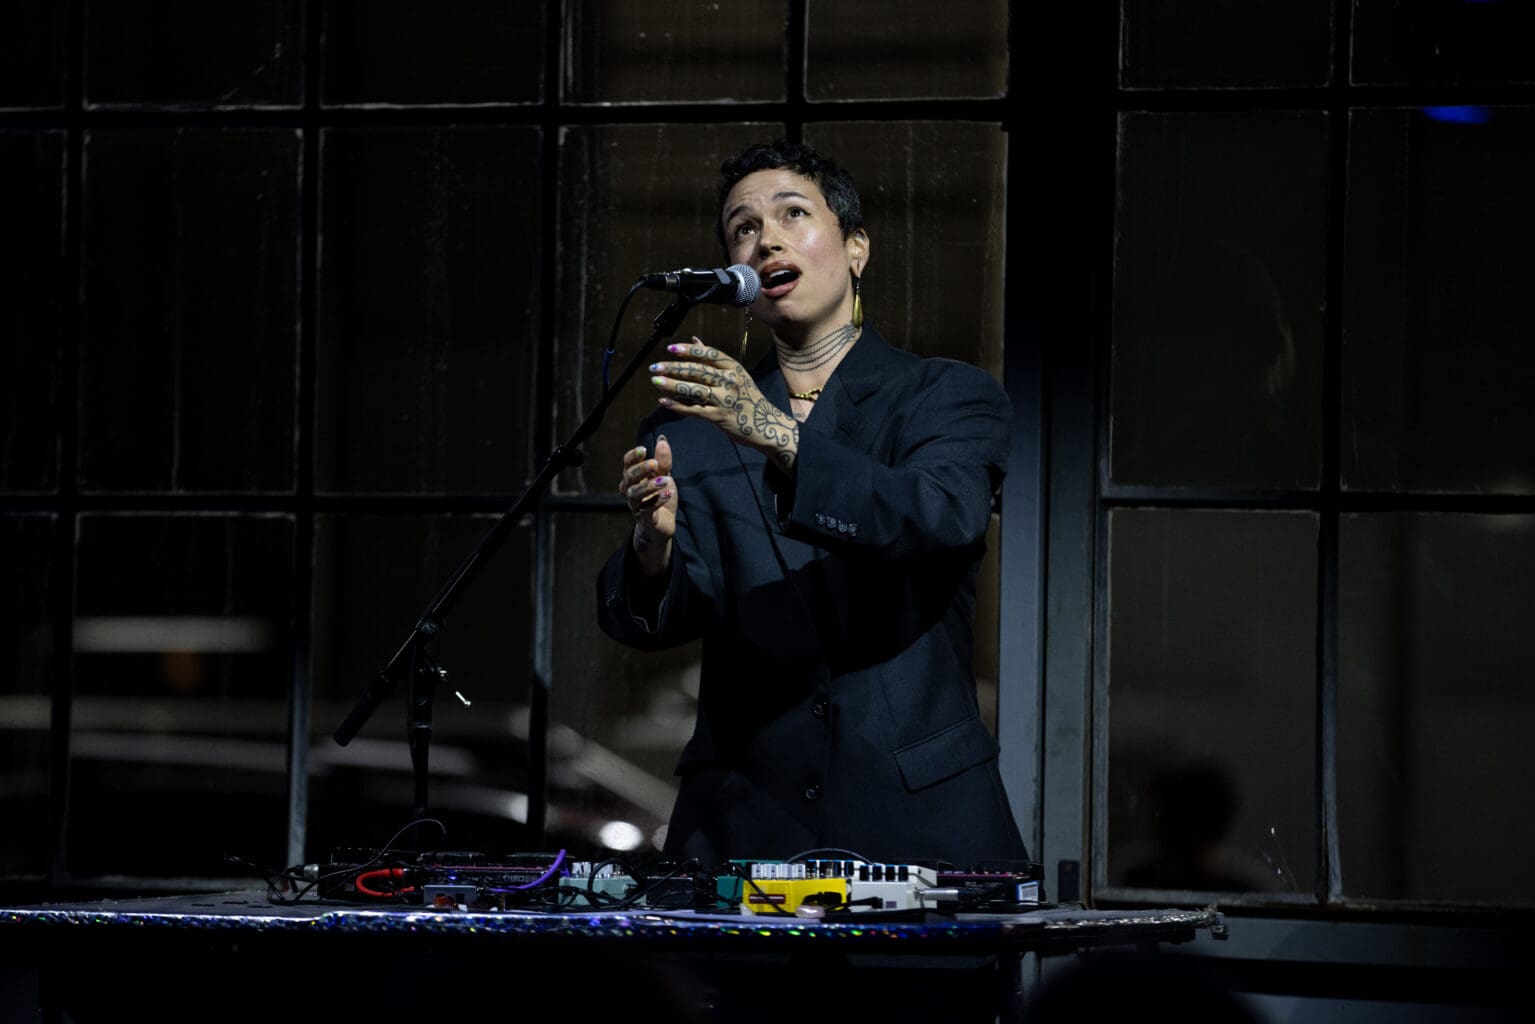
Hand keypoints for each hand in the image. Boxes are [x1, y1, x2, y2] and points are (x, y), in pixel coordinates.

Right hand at [619, 435, 675, 574]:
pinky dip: (657, 500)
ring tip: (665, 480)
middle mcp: (630, 490)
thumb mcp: (664, 476)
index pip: (627, 464)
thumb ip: (663, 461)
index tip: (644, 449)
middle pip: (629, 477)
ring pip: (635, 494)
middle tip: (655, 464)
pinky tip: (668, 493)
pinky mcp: (645, 518)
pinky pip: (647, 509)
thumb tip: (662, 440)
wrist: (664, 524)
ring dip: (649, 485)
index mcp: (634, 478)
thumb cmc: (660, 497)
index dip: (633, 456)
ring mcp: (636, 505)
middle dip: (641, 469)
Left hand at [650, 338, 798, 471]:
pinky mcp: (719, 417)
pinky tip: (664, 401)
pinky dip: (678, 406)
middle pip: (698, 371)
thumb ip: (714, 359)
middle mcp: (730, 381)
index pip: (708, 354)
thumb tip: (694, 340)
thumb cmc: (748, 398)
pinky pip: (695, 410)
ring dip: (672, 385)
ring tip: (655, 381)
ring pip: (694, 389)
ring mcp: (725, 399)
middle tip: (654, 367)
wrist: (766, 425)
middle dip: (674, 368)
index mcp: (734, 368)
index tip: (670, 349)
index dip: (688, 351)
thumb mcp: (736, 375)